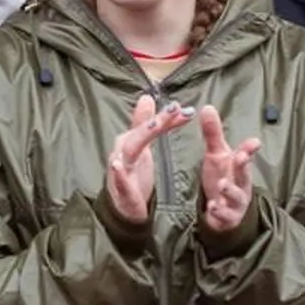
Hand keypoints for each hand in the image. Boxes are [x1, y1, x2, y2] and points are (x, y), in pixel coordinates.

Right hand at [106, 95, 192, 224]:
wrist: (122, 207)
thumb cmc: (132, 174)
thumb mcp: (140, 146)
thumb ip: (144, 123)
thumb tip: (146, 97)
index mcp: (131, 141)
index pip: (151, 126)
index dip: (167, 117)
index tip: (186, 110)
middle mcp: (123, 151)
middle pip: (140, 133)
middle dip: (156, 121)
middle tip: (175, 109)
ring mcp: (120, 170)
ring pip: (129, 151)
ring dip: (140, 138)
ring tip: (153, 126)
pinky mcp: (120, 190)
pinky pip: (118, 180)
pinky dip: (118, 173)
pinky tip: (118, 165)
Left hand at [196, 106, 260, 235]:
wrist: (226, 213)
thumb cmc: (224, 178)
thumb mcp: (217, 156)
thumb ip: (213, 134)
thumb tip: (206, 106)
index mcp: (238, 167)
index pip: (246, 155)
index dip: (249, 148)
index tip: (254, 142)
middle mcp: (241, 183)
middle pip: (244, 174)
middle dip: (244, 165)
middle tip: (241, 157)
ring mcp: (236, 202)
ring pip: (236, 196)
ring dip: (230, 190)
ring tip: (222, 185)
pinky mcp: (228, 217)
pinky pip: (225, 216)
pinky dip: (220, 212)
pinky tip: (212, 208)